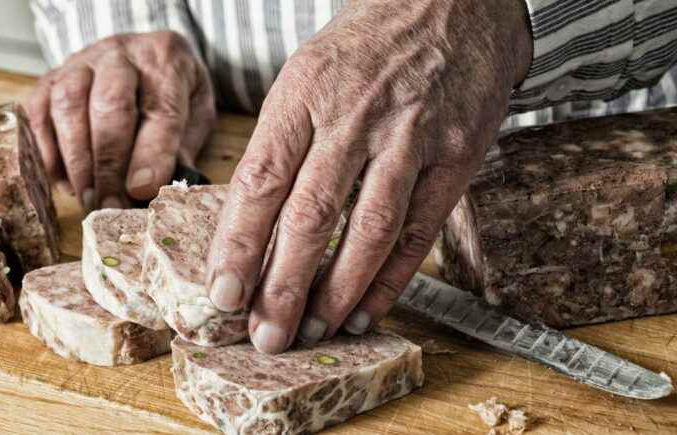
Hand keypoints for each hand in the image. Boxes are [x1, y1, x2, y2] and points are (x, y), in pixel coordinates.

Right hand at [27, 31, 215, 209]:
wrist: (146, 52)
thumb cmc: (173, 91)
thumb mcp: (195, 113)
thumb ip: (183, 146)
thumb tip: (157, 188)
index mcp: (167, 63)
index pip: (160, 111)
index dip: (150, 155)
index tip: (141, 191)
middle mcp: (121, 55)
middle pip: (109, 105)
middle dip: (108, 164)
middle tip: (110, 204)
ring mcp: (81, 62)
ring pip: (68, 104)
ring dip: (76, 160)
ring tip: (88, 197)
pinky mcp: (52, 75)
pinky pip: (38, 110)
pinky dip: (47, 150)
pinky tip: (62, 181)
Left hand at [207, 0, 532, 352]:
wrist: (450, 2)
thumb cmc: (365, 48)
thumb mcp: (307, 77)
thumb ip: (283, 146)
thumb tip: (250, 224)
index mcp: (304, 94)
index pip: (260, 180)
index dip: (238, 244)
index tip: (223, 293)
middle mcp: (355, 116)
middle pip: (310, 215)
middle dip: (282, 285)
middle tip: (266, 335)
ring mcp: (410, 136)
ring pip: (367, 229)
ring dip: (336, 291)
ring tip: (312, 330)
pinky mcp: (456, 153)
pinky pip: (419, 229)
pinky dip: (391, 278)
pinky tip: (367, 310)